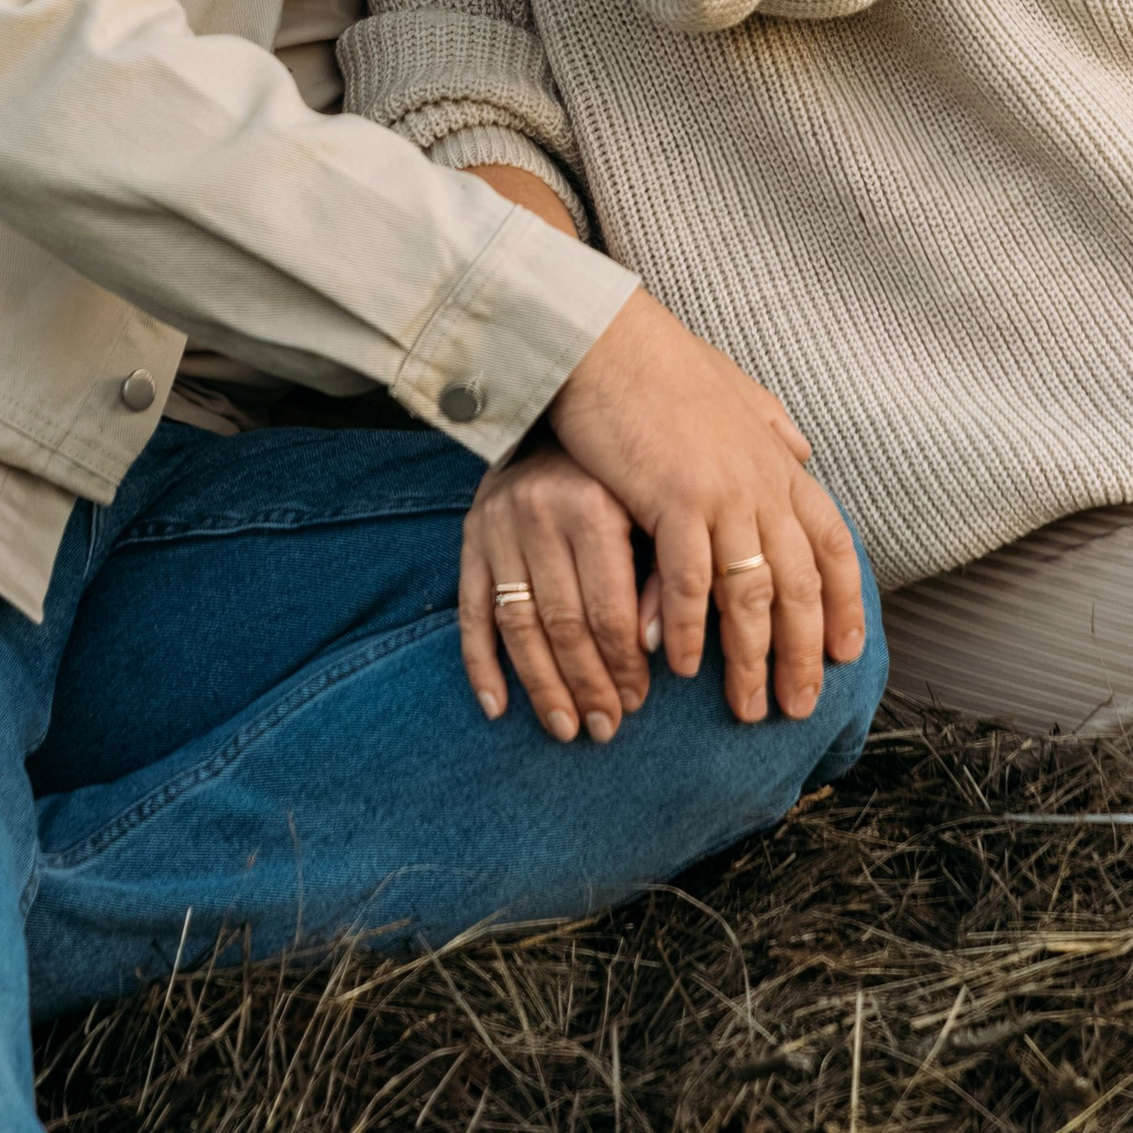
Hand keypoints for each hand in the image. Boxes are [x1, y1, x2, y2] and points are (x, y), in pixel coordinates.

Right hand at [460, 450, 649, 741]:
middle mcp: (539, 516)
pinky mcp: (469, 538)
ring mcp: (497, 529)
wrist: (552, 403)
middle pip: (562, 626)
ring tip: (565, 728)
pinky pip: (470, 612)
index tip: (639, 702)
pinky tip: (497, 708)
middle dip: (587, 686)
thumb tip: (661, 650)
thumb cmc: (619, 467)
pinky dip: (480, 665)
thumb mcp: (652, 503)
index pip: (608, 611)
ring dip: (541, 687)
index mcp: (593, 506)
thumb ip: (663, 571)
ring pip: (518, 627)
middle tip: (605, 729)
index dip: (624, 666)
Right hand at [546, 289, 867, 728]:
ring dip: (751, 659)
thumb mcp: (734, 390)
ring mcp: (722, 490)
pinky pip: (689, 581)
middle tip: (800, 708)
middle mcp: (761, 480)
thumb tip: (804, 452)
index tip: (847, 652)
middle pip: (799, 584)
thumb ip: (770, 425)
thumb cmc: (662, 365)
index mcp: (776, 461)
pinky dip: (689, 627)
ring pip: (751, 594)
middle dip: (803, 652)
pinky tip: (681, 665)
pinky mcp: (674, 497)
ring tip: (746, 708)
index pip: (832, 542)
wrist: (609, 338)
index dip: (843, 601)